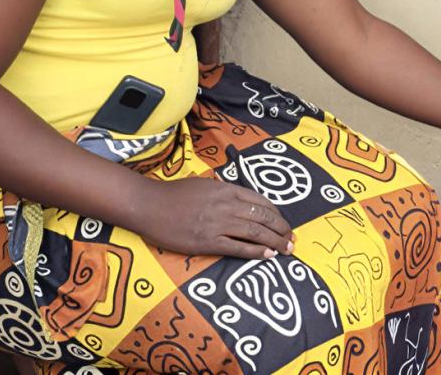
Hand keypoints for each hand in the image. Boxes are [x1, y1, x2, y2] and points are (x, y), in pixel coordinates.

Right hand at [134, 177, 293, 258]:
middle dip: (282, 229)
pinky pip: (238, 248)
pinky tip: (267, 256)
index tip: (284, 223)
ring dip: (275, 242)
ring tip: (286, 250)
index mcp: (226, 189)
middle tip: (292, 240)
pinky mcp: (207, 242)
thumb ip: (223, 191)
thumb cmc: (173, 194)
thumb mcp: (203, 184)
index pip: (261, 201)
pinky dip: (256, 252)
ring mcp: (217, 224)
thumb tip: (240, 199)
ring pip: (255, 233)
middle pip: (263, 217)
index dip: (277, 214)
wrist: (148, 205)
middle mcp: (226, 205)